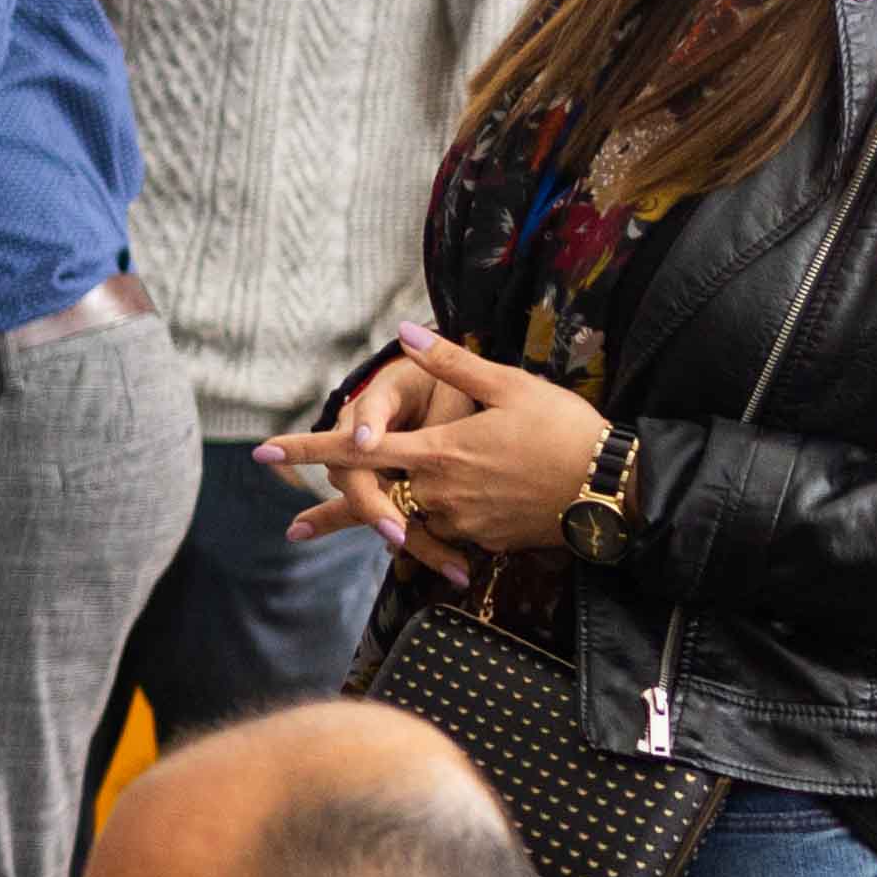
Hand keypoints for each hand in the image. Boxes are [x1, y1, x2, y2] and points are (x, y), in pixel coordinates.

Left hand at [256, 327, 604, 571]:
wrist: (611, 490)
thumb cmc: (563, 429)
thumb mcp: (508, 386)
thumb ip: (451, 365)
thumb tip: (406, 334)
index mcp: (438, 451)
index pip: (358, 449)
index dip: (309, 450)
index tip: (265, 452)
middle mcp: (440, 492)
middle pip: (373, 500)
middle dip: (333, 512)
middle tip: (292, 525)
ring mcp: (461, 523)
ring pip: (410, 520)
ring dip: (386, 523)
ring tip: (355, 539)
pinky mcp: (483, 542)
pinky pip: (445, 534)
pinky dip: (432, 531)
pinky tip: (432, 534)